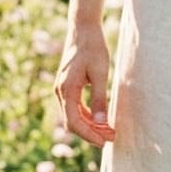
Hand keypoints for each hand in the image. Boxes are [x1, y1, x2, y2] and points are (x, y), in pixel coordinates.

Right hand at [56, 22, 115, 145]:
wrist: (83, 30)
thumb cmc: (93, 49)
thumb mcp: (101, 73)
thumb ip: (100, 98)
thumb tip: (102, 122)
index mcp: (66, 90)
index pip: (74, 122)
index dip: (89, 135)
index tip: (105, 142)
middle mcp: (60, 92)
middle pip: (72, 122)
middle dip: (90, 133)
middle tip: (110, 139)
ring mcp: (61, 89)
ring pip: (73, 115)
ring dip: (89, 125)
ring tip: (108, 131)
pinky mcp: (67, 86)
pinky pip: (74, 107)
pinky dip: (86, 115)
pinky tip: (100, 119)